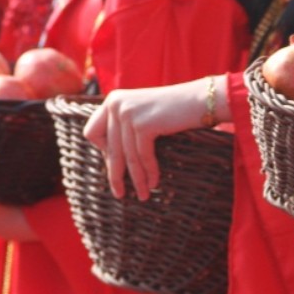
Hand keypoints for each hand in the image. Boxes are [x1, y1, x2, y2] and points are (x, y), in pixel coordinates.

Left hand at [83, 76, 228, 199]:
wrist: (201, 99)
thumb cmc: (174, 110)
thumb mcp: (142, 114)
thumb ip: (124, 128)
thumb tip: (111, 161)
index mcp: (112, 100)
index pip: (91, 132)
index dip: (102, 152)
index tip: (116, 165)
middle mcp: (115, 104)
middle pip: (109, 149)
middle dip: (116, 175)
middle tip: (120, 194)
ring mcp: (128, 113)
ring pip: (126, 156)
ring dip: (136, 179)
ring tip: (143, 195)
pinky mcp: (143, 124)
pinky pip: (142, 156)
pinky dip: (149, 172)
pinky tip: (154, 183)